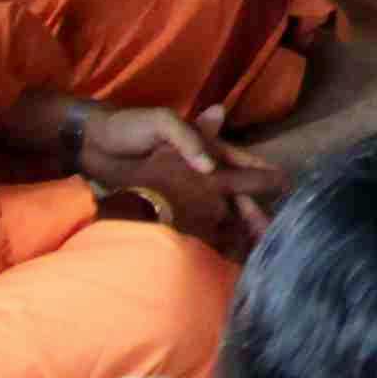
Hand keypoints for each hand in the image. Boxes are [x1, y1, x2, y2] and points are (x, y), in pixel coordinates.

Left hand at [74, 105, 283, 248]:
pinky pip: (191, 224)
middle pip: (232, 194)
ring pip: (215, 213)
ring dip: (232, 229)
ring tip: (248, 251)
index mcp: (203, 148)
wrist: (90, 146)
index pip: (239, 163)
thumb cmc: (128, 128)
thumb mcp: (161, 122)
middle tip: (268, 234)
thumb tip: (210, 166)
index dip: (262, 174)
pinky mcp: (163, 208)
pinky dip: (204, 238)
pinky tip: (215, 255)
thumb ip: (189, 138)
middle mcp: (198, 172)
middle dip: (252, 212)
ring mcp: (181, 192)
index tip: (286, 187)